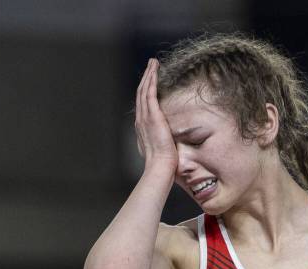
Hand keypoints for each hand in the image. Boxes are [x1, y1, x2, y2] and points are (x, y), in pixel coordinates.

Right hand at [134, 59, 177, 176]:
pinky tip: (155, 71)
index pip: (142, 104)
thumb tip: (166, 140)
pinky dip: (151, 80)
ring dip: (148, 75)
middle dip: (146, 77)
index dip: (145, 90)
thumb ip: (160, 141)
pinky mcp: (152, 115)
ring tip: (153, 63)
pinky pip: (150, 93)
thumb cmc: (162, 163)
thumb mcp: (159, 149)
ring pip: (144, 89)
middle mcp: (141, 119)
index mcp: (142, 127)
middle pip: (141, 93)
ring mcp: (145, 117)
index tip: (149, 81)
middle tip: (150, 65)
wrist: (160, 166)